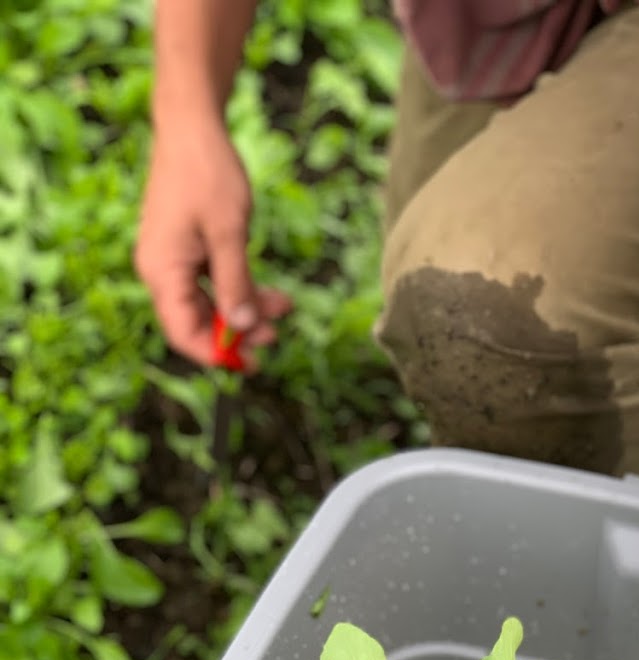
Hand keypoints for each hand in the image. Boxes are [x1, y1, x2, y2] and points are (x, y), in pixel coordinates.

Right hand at [135, 116, 290, 367]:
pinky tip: (272, 290)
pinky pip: (213, 281)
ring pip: (212, 302)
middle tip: (277, 336)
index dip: (216, 354)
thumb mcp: (229, 233)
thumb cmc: (207, 173)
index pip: (184, 333)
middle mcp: (161, 270)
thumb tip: (242, 326)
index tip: (250, 363)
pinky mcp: (187, 249)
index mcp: (162, 271)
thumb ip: (236, 283)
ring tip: (284, 306)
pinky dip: (241, 287)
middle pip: (198, 322)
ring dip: (247, 308)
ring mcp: (173, 259)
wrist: (192, 125)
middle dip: (239, 331)